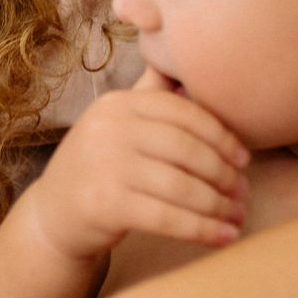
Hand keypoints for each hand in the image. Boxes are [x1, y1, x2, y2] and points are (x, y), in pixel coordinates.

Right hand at [28, 65, 248, 260]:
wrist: (54, 215)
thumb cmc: (99, 168)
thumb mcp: (115, 124)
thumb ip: (149, 94)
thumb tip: (183, 60)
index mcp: (116, 103)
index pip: (182, 112)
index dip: (221, 136)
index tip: (244, 158)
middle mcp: (107, 128)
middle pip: (186, 149)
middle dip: (223, 173)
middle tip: (242, 192)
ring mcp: (104, 166)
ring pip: (181, 186)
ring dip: (218, 205)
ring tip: (237, 216)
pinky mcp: (104, 205)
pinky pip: (168, 218)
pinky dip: (202, 230)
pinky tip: (225, 237)